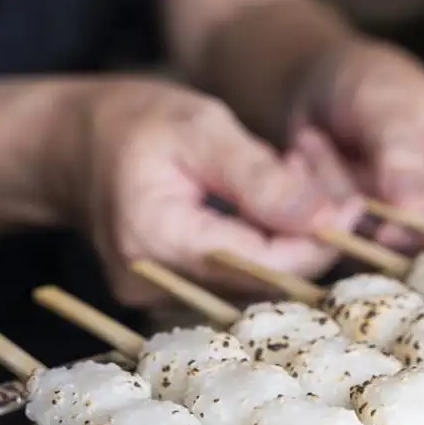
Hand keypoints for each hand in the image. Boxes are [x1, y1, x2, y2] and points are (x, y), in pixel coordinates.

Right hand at [45, 77, 358, 305]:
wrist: (70, 147)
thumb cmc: (133, 123)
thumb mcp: (202, 127)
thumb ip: (261, 177)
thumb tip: (327, 219)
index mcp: (159, 239)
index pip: (263, 265)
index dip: (317, 241)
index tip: (353, 207)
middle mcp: (155, 284)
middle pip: (260, 283)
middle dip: (305, 239)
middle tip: (322, 185)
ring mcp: (155, 300)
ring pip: (250, 285)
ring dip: (284, 244)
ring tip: (289, 186)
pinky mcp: (165, 298)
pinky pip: (230, 283)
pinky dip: (258, 250)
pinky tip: (262, 211)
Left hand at [289, 40, 423, 249]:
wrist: (320, 89)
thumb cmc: (366, 82)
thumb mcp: (385, 106)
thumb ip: (401, 155)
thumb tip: (415, 209)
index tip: (390, 230)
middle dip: (390, 231)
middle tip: (343, 207)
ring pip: (401, 251)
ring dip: (352, 218)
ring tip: (318, 158)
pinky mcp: (392, 237)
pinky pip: (367, 252)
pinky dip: (336, 223)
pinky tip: (313, 172)